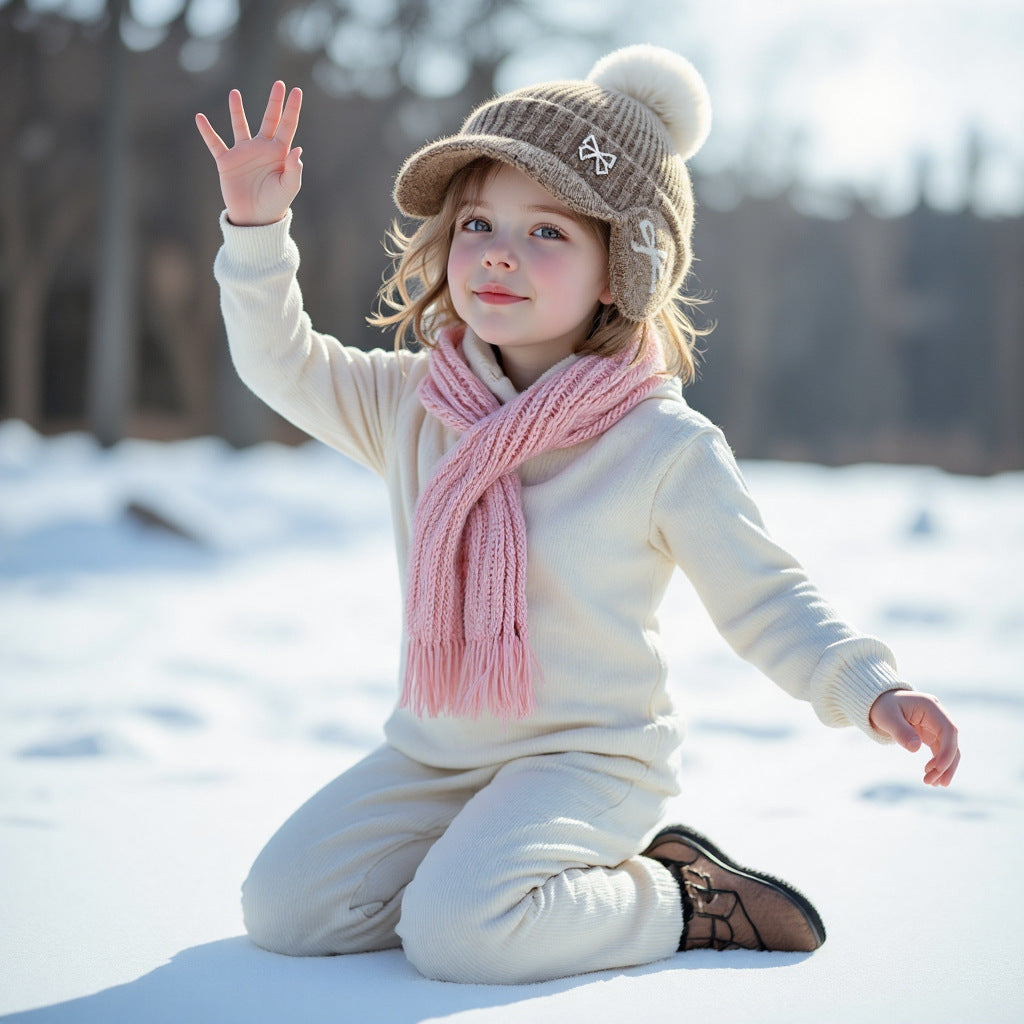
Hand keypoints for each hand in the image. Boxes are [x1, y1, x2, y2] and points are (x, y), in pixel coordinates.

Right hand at [196, 81, 302, 226]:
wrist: (255, 219)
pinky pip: (215, 143)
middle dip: (274, 102)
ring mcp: (244, 153)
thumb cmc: (275, 204)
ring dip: (237, 110)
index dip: (291, 108)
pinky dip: (207, 132)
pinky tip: (200, 118)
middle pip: (269, 119)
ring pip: (240, 126)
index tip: (296, 90)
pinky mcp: (227, 162)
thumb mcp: (288, 188)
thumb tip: (297, 149)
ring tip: (235, 93)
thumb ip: (294, 169)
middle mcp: (262, 148)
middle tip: (278, 83)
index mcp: (279, 153)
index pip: (287, 125)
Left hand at [869, 690, 959, 786]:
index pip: (948, 729)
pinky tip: (930, 776)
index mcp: (930, 706)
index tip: (939, 768)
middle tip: (937, 783)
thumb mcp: (887, 717)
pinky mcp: (931, 734)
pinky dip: (937, 764)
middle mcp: (937, 715)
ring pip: (948, 749)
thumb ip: (900, 731)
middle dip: (947, 764)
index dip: (947, 750)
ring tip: (931, 783)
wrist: (878, 702)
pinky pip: (939, 751)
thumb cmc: (882, 706)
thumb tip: (915, 748)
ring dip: (943, 768)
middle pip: (951, 742)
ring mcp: (935, 725)